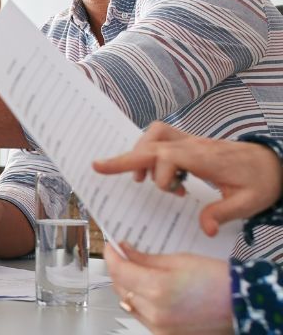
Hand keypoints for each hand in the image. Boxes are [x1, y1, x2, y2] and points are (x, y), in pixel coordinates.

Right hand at [93, 121, 282, 234]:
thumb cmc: (262, 181)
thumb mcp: (249, 202)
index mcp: (204, 157)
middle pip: (151, 143)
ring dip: (140, 152)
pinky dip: (151, 152)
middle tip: (98, 168)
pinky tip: (163, 177)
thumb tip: (203, 228)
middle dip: (124, 156)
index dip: (161, 175)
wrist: (274, 163)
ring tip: (142, 179)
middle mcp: (192, 145)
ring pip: (153, 135)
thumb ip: (223, 213)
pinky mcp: (190, 145)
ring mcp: (190, 142)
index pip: (167, 155)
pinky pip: (161, 139)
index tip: (173, 194)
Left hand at [104, 242, 231, 334]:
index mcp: (158, 289)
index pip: (120, 270)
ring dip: (128, 287)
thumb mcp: (179, 260)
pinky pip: (143, 316)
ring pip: (129, 303)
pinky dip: (141, 303)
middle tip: (123, 256)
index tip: (111, 247)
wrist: (242, 305)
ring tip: (137, 272)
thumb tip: (124, 251)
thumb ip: (146, 258)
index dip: (112, 256)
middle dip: (119, 270)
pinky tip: (149, 291)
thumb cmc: (218, 281)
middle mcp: (155, 312)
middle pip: (121, 288)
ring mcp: (160, 327)